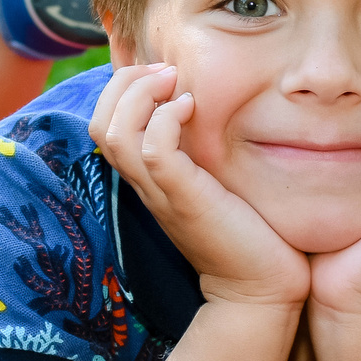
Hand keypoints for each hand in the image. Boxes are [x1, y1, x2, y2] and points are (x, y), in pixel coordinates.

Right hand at [89, 63, 307, 308]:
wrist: (261, 289)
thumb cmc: (248, 233)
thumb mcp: (217, 181)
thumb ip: (205, 152)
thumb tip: (211, 108)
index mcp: (148, 177)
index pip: (104, 123)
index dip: (122, 87)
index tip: (164, 74)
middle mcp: (145, 184)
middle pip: (99, 122)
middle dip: (125, 82)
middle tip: (166, 71)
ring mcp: (161, 193)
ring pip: (115, 132)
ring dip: (141, 94)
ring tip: (175, 83)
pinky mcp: (184, 200)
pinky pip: (154, 150)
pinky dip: (167, 119)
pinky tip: (193, 108)